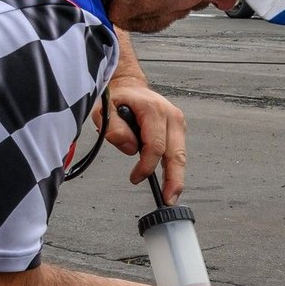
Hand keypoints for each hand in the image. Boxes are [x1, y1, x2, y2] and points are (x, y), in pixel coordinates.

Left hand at [101, 81, 188, 202]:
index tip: (135, 178)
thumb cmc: (118, 99)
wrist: (130, 87)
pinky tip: (170, 180)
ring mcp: (178, 122)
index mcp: (153, 110)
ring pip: (180, 155)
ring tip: (172, 194)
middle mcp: (171, 115)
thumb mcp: (104, 110)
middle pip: (176, 154)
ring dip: (176, 176)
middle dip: (173, 179)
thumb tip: (131, 148)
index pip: (155, 146)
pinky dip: (174, 167)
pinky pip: (178, 152)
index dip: (146, 166)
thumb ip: (114, 129)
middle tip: (169, 199)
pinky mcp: (179, 129)